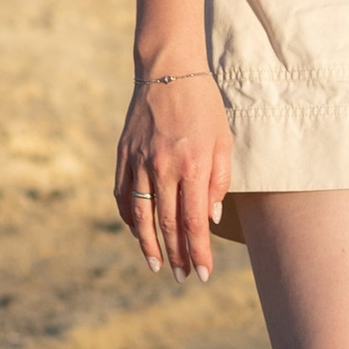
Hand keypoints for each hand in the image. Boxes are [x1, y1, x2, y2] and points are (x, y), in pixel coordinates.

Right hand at [115, 69, 231, 281]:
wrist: (168, 71)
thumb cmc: (204, 106)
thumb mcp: (224, 140)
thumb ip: (219, 180)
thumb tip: (210, 218)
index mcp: (193, 164)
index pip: (194, 221)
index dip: (198, 251)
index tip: (202, 273)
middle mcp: (163, 167)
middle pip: (167, 224)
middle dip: (176, 255)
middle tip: (182, 277)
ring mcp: (139, 162)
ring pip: (141, 215)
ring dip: (148, 245)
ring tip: (158, 266)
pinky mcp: (123, 155)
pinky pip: (123, 195)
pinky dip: (130, 218)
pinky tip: (138, 233)